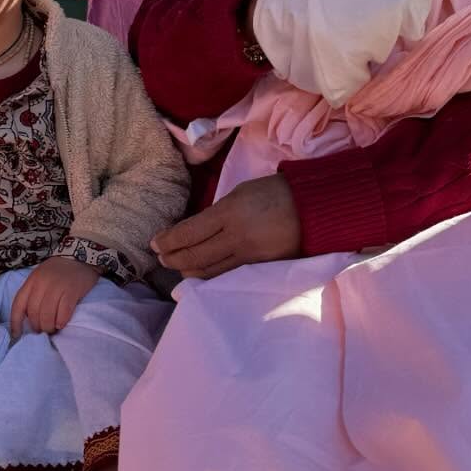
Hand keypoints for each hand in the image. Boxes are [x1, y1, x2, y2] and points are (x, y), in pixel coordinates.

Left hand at [10, 256, 100, 337]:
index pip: (18, 305)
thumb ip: (33, 294)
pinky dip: (61, 321)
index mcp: (31, 281)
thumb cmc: (59, 271)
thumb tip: (29, 319)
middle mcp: (42, 283)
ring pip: (47, 314)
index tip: (17, 335)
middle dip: (37, 326)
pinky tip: (62, 324)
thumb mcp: (40, 278)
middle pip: (34, 312)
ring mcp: (57, 286)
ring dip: (49, 326)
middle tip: (43, 331)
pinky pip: (63, 311)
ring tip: (53, 329)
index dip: (15, 322)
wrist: (81, 258)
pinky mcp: (72, 290)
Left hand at [152, 175, 300, 279]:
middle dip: (173, 259)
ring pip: (209, 272)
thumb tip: (194, 230)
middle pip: (194, 257)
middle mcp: (236, 238)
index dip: (168, 241)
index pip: (189, 233)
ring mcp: (249, 257)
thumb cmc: (276, 192)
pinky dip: (209, 277)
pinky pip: (227, 276)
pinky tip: (200, 275)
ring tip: (177, 267)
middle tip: (161, 258)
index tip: (154, 243)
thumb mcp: (240, 194)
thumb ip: (217, 213)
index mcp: (230, 213)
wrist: (315, 208)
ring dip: (188, 271)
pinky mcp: (260, 270)